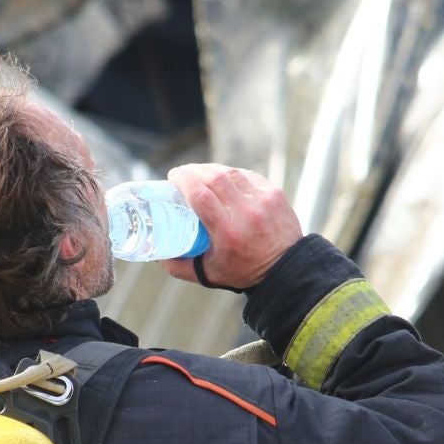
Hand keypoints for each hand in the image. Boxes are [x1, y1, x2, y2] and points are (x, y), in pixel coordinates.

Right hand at [162, 164, 302, 288]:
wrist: (285, 268)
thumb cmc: (244, 272)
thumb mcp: (208, 273)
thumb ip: (179, 266)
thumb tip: (157, 254)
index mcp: (227, 231)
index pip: (201, 194)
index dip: (184, 180)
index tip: (173, 177)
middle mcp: (246, 212)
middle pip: (214, 178)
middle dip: (193, 171)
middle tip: (182, 174)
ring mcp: (262, 200)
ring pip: (231, 172)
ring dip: (211, 170)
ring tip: (199, 174)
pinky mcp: (274, 193)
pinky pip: (246, 175)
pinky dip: (231, 174)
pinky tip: (222, 178)